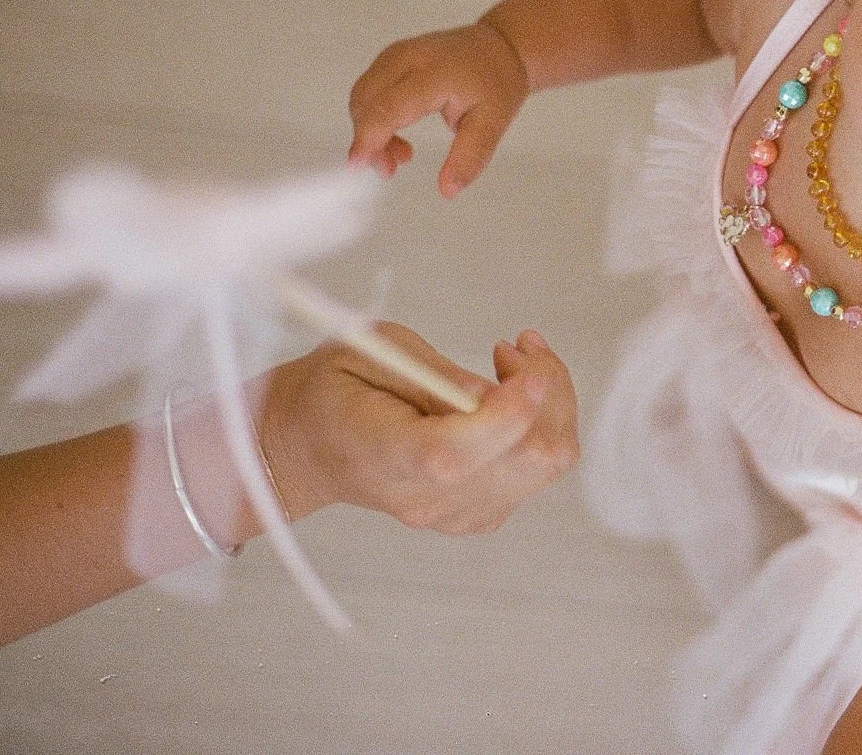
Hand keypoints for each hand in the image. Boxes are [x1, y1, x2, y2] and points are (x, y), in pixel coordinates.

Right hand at [255, 322, 578, 535]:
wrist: (310, 446)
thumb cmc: (335, 390)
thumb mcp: (369, 350)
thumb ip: (433, 373)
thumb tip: (494, 392)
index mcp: (387, 457)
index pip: (460, 451)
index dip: (510, 404)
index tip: (524, 355)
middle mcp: (426, 498)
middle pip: (528, 459)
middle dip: (546, 390)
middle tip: (516, 346)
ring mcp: (455, 514)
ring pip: (546, 464)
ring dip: (551, 404)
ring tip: (512, 361)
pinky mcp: (477, 512)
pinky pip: (537, 472)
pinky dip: (541, 426)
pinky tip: (508, 394)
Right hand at [347, 20, 528, 197]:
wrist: (500, 47)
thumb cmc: (497, 83)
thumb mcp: (494, 123)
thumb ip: (470, 156)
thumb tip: (448, 190)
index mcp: (435, 73)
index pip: (389, 106)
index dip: (369, 137)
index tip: (358, 165)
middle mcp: (408, 58)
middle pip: (366, 102)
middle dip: (369, 141)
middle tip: (392, 168)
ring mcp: (396, 54)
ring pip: (362, 96)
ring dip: (369, 131)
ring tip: (402, 154)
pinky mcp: (390, 57)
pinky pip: (368, 90)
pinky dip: (372, 116)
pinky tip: (396, 135)